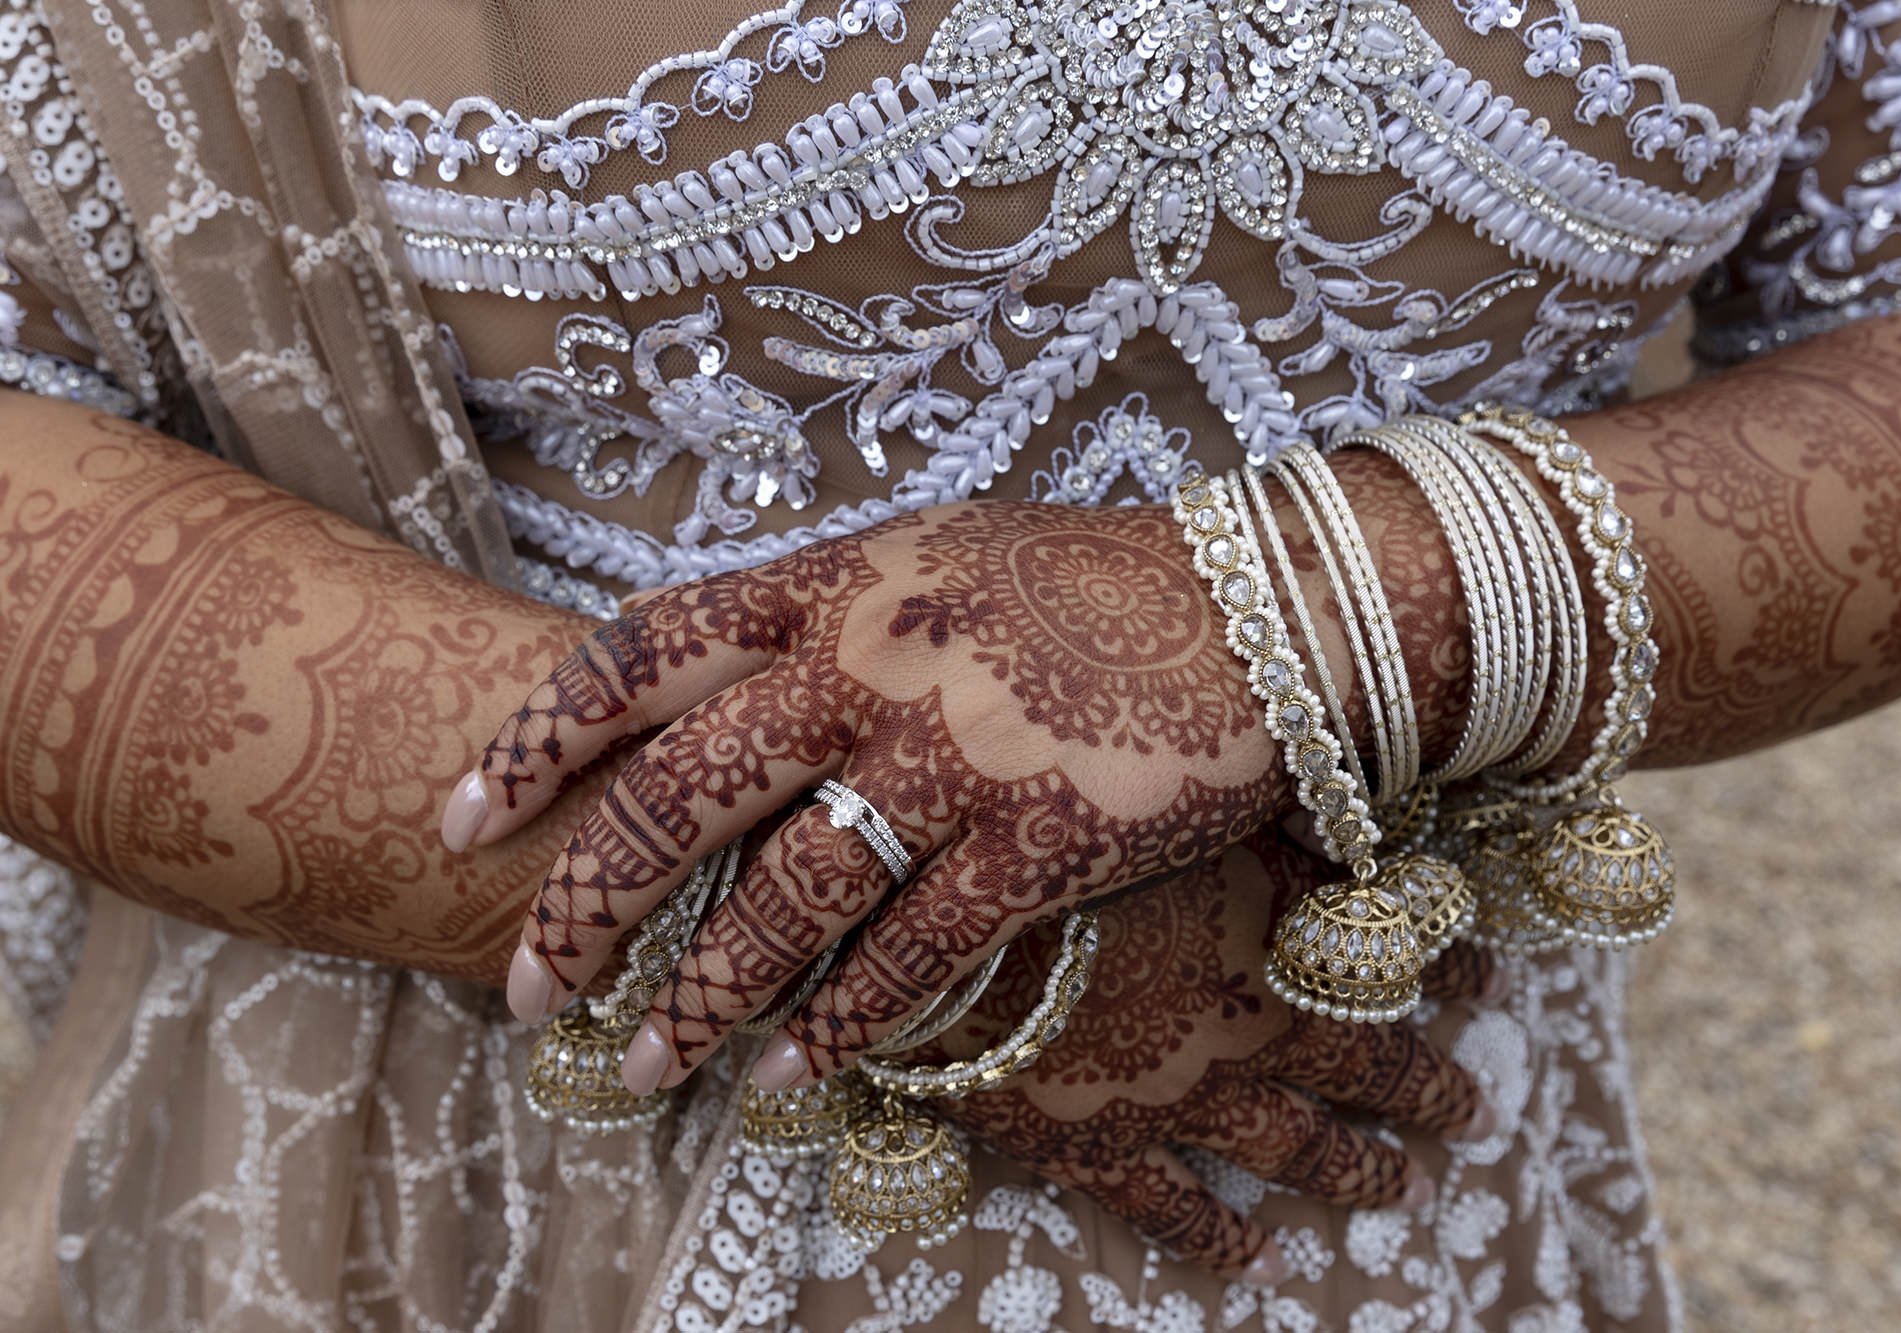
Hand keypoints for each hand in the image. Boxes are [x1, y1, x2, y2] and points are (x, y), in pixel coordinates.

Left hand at [447, 502, 1287, 1090]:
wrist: (1256, 609)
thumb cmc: (1086, 583)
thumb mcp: (933, 555)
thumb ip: (818, 608)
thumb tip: (710, 673)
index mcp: (831, 585)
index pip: (640, 651)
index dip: (538, 737)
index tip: (466, 816)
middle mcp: (868, 663)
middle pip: (682, 794)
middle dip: (586, 903)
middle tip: (525, 990)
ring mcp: (952, 753)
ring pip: (784, 894)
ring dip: (703, 995)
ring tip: (644, 1068)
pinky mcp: (1038, 838)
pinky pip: (912, 951)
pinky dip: (844, 1023)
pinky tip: (794, 1073)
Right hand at [926, 832, 1501, 1281]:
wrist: (922, 916)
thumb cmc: (1047, 826)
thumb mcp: (1178, 798)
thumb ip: (1265, 809)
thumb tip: (1341, 794)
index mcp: (1270, 932)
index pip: (1388, 955)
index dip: (1445, 965)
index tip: (1488, 982)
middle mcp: (1247, 1026)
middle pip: (1365, 1068)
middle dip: (1426, 1089)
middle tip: (1473, 1114)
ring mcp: (1177, 1099)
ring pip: (1296, 1148)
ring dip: (1358, 1171)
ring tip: (1409, 1189)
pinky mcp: (1096, 1147)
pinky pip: (1175, 1212)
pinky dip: (1225, 1241)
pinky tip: (1263, 1264)